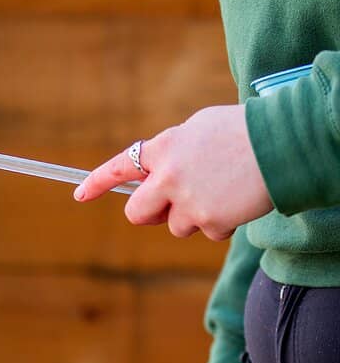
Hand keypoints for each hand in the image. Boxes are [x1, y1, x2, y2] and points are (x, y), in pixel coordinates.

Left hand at [74, 105, 272, 240]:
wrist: (282, 143)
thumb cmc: (244, 131)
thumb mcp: (200, 129)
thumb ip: (173, 152)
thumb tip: (157, 176)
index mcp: (164, 147)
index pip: (119, 167)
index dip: (96, 183)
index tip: (79, 194)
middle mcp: (167, 176)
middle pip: (137, 214)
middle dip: (150, 215)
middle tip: (171, 206)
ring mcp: (186, 201)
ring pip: (176, 226)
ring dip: (193, 217)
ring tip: (221, 192)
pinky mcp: (208, 221)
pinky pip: (207, 233)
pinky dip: (221, 223)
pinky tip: (237, 201)